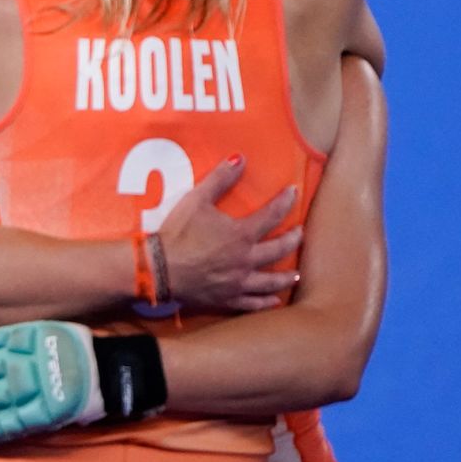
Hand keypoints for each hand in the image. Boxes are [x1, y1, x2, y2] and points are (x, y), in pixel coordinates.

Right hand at [156, 156, 302, 310]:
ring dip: (286, 277)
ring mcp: (239, 282)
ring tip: (296, 274)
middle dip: (293, 239)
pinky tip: (274, 302)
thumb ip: (220, 179)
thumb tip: (240, 158)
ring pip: (271, 281)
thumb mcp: (197, 199)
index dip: (285, 201)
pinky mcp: (228, 299)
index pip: (272, 214)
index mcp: (242, 234)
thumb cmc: (178, 232)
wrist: (160, 269)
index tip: (294, 192)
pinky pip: (252, 303)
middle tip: (300, 234)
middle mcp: (247, 260)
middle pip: (278, 249)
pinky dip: (266, 303)